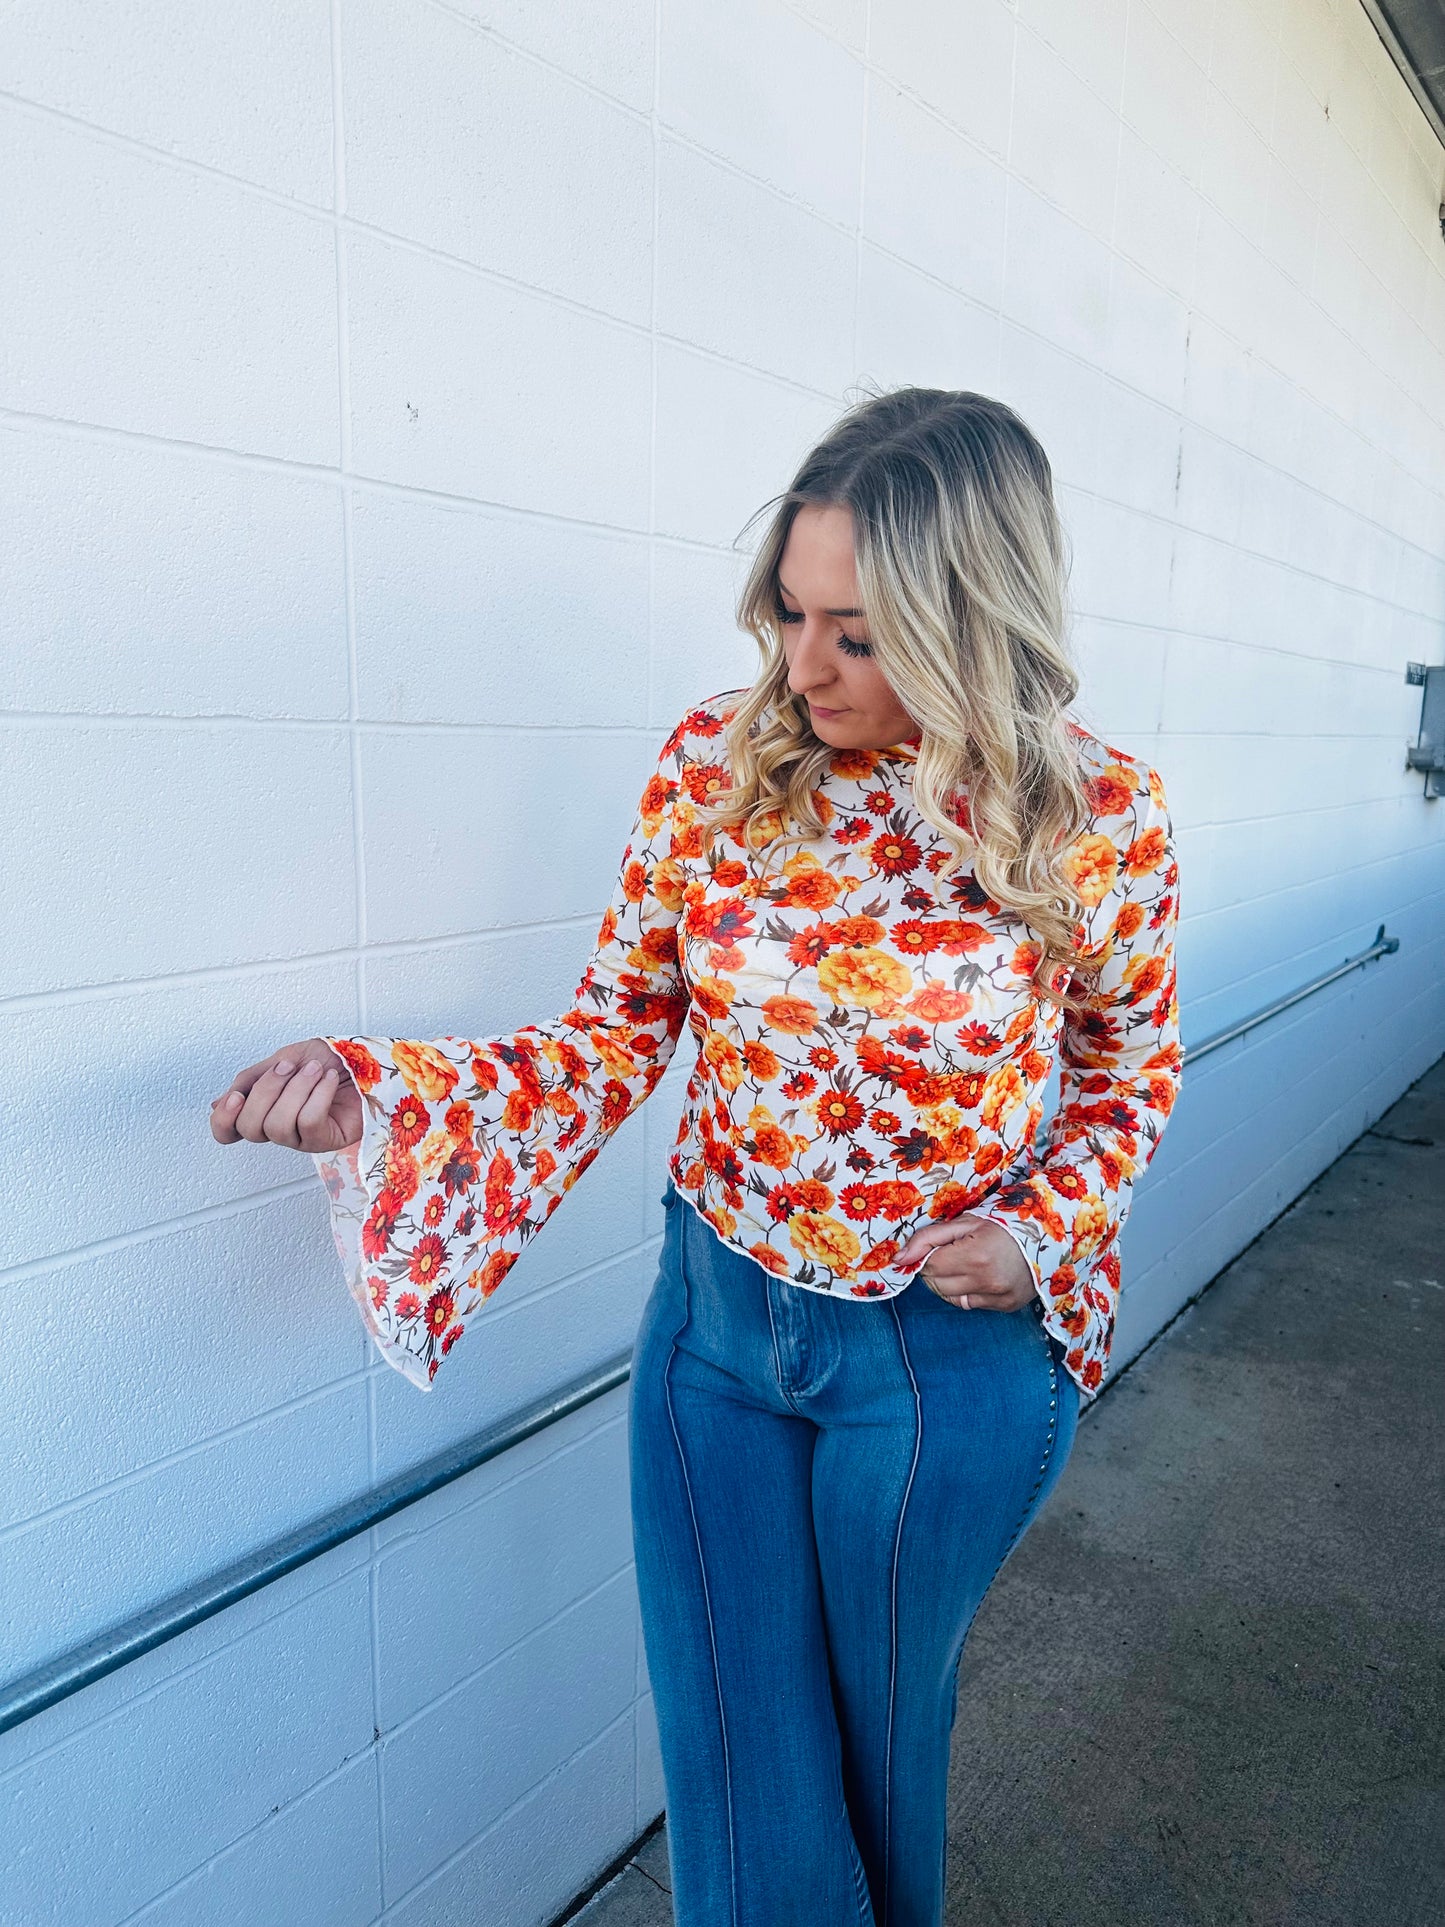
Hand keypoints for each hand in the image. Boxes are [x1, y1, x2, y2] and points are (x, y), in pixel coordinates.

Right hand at [209, 1038, 362, 1153]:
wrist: (366, 1055)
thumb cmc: (328, 1058)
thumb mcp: (282, 1058)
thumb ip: (251, 1080)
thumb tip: (218, 1103)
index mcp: (263, 1109)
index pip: (228, 1132)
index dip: (223, 1120)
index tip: (236, 1097)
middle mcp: (280, 1127)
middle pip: (250, 1127)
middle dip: (267, 1090)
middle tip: (291, 1066)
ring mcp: (303, 1137)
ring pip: (278, 1126)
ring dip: (297, 1089)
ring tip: (317, 1071)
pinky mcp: (328, 1140)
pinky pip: (309, 1122)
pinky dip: (318, 1095)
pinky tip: (329, 1082)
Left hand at [893, 1214, 1036, 1311]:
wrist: (1047, 1238)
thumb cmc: (1003, 1226)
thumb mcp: (965, 1223)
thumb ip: (928, 1238)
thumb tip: (898, 1258)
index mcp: (975, 1255)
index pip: (929, 1265)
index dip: (928, 1255)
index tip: (939, 1247)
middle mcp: (986, 1281)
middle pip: (936, 1284)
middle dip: (937, 1269)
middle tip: (953, 1254)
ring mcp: (997, 1297)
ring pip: (950, 1297)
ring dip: (950, 1282)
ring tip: (967, 1264)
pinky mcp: (1005, 1307)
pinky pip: (970, 1304)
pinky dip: (968, 1292)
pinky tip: (981, 1275)